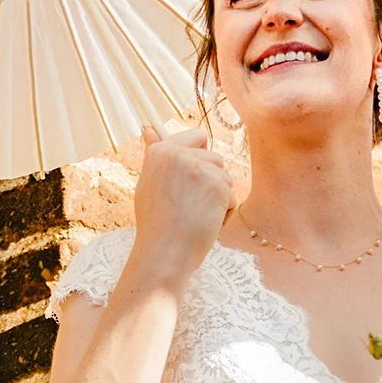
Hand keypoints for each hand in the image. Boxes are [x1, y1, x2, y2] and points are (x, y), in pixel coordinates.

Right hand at [129, 124, 232, 286]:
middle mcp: (178, 154)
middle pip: (215, 157)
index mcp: (160, 151)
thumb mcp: (148, 184)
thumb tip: (149, 129)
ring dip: (218, 198)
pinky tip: (205, 224)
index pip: (196, 136)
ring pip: (226, 177)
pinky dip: (224, 214)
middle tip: (189, 205)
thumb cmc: (156, 225)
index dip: (200, 157)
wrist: (163, 253)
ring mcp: (198, 168)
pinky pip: (232, 197)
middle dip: (211, 181)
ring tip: (195, 216)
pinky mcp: (217, 185)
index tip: (193, 180)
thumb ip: (156, 157)